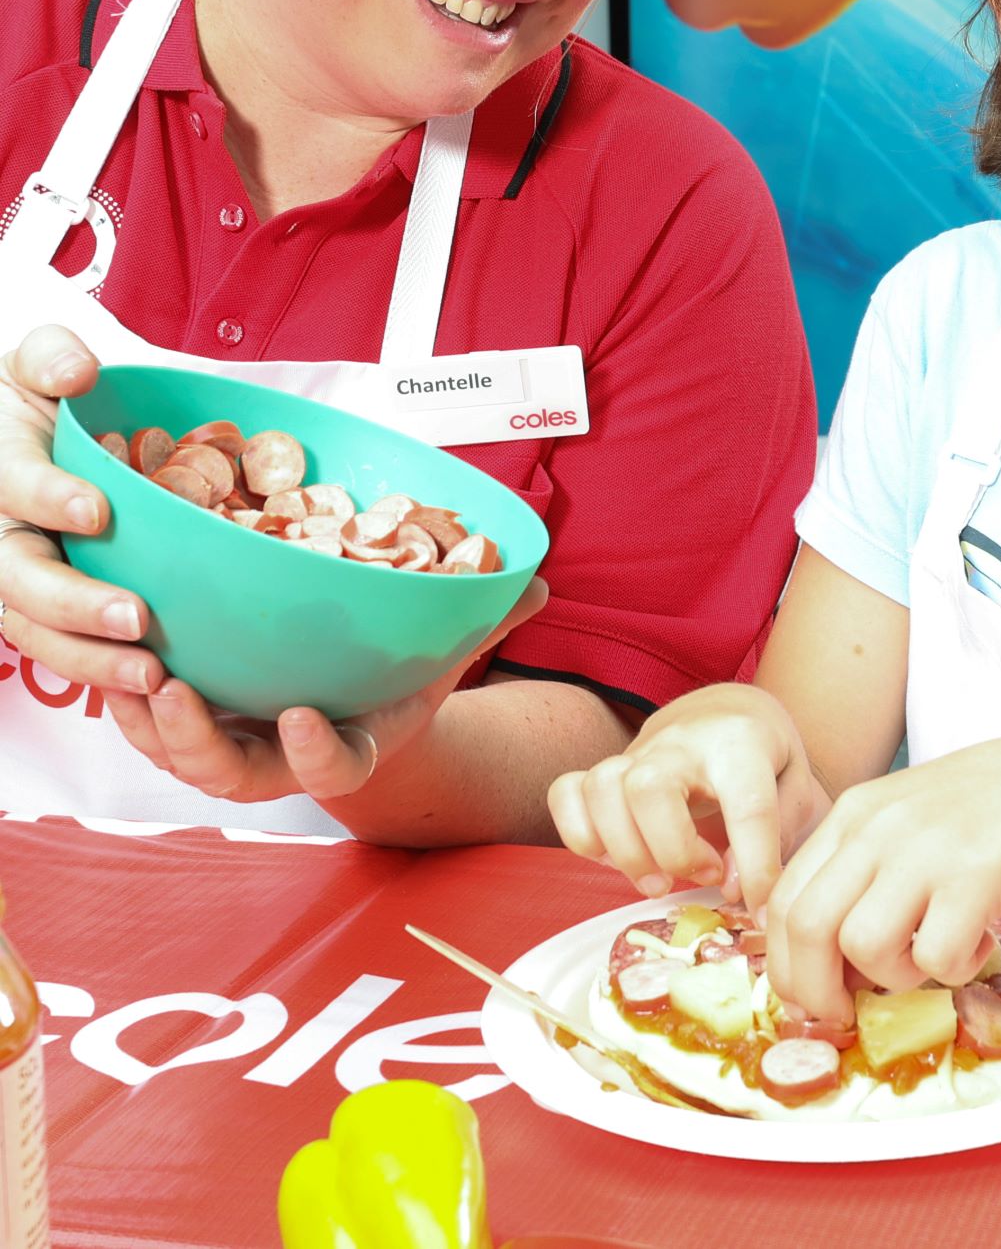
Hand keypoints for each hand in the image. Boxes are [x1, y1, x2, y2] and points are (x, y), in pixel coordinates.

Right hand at [0, 325, 164, 696]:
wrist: (15, 435)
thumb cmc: (34, 397)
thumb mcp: (34, 363)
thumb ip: (50, 357)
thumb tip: (78, 372)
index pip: (12, 485)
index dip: (48, 497)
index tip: (96, 511)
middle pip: (19, 579)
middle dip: (74, 604)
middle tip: (136, 617)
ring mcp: (14, 578)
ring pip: (35, 631)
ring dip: (91, 659)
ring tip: (152, 674)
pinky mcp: (41, 611)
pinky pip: (61, 650)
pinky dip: (100, 674)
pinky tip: (153, 688)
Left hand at [102, 576, 549, 807]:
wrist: (355, 707)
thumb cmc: (400, 675)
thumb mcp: (442, 653)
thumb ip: (483, 618)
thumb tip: (534, 578)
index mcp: (351, 746)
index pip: (335, 768)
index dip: (317, 753)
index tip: (305, 716)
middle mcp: (285, 758)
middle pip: (235, 775)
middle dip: (197, 740)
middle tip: (174, 691)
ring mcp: (236, 746)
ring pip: (181, 756)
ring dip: (148, 723)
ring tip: (133, 669)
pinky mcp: (198, 724)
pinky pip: (151, 728)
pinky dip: (128, 702)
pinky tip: (113, 655)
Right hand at [547, 682, 826, 912]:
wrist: (730, 712)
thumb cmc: (767, 762)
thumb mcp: (796, 792)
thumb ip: (777, 842)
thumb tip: (734, 892)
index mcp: (741, 742)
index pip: (748, 807)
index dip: (757, 870)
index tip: (762, 910)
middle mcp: (682, 742)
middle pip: (649, 787)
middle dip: (671, 851)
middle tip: (704, 875)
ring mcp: (637, 752)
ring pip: (602, 788)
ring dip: (626, 851)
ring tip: (660, 880)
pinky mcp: (607, 770)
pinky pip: (566, 794)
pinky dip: (582, 837)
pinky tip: (617, 858)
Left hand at [765, 730, 1000, 1022]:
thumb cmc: (994, 806)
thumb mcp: (907, 819)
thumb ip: (865, 868)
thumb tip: (830, 956)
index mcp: (853, 814)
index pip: (782, 899)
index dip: (787, 963)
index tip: (815, 995)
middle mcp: (877, 828)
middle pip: (803, 928)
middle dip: (818, 992)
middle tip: (853, 1012)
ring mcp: (923, 851)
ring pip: (861, 947)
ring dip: (894, 977)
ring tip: (934, 955)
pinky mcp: (975, 878)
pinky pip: (936, 958)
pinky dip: (955, 971)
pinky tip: (980, 942)